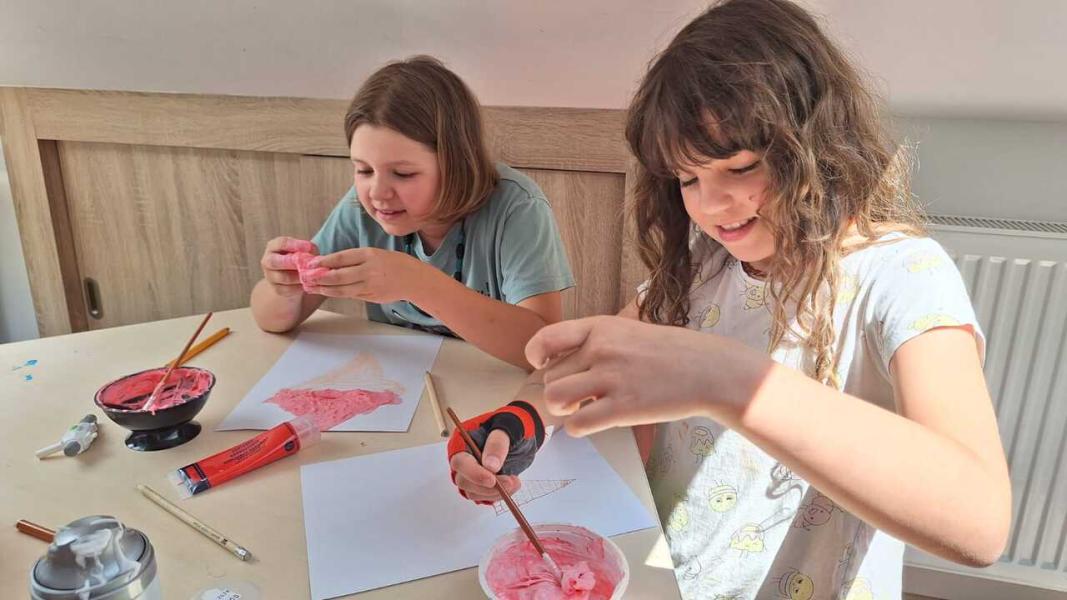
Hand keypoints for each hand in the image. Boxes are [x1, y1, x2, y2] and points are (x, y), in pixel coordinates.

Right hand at [260, 237, 317, 296]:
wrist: (291, 274)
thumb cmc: (299, 257)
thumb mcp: (302, 250)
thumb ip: (308, 249)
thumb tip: (313, 253)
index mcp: (273, 246)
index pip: (281, 243)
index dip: (295, 245)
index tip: (309, 247)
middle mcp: (268, 261)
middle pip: (275, 262)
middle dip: (291, 262)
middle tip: (306, 263)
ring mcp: (270, 276)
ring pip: (284, 278)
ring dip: (299, 276)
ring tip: (312, 275)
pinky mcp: (277, 289)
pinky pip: (288, 289)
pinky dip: (300, 287)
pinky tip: (310, 284)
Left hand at [304, 248, 431, 303]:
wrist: (414, 279)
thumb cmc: (394, 263)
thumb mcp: (376, 254)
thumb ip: (356, 260)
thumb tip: (331, 264)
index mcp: (369, 255)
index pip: (342, 258)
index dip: (324, 261)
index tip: (311, 263)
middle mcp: (369, 270)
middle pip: (339, 276)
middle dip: (320, 278)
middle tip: (306, 278)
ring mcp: (371, 285)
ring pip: (342, 289)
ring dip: (325, 289)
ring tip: (312, 288)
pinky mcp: (372, 296)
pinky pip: (351, 295)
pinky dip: (337, 294)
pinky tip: (328, 292)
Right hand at [449, 430, 520, 502]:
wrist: (522, 435)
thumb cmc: (513, 426)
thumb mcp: (509, 427)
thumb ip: (497, 444)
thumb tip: (490, 465)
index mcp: (463, 441)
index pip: (460, 462)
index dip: (474, 473)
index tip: (491, 479)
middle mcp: (464, 459)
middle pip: (464, 481)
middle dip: (488, 486)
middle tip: (510, 481)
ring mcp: (471, 473)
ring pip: (474, 493)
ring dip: (495, 493)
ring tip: (515, 481)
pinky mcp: (481, 484)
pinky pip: (484, 497)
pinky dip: (498, 496)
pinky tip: (511, 486)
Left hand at [526, 316, 768, 435]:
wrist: (709, 369)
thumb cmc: (669, 352)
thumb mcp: (628, 330)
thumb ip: (596, 342)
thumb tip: (561, 362)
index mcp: (600, 327)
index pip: (546, 340)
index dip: (536, 357)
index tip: (543, 366)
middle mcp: (601, 350)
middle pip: (550, 377)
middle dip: (560, 389)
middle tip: (580, 395)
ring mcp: (612, 379)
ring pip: (555, 399)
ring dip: (562, 409)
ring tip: (580, 408)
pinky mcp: (623, 409)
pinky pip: (577, 425)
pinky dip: (578, 428)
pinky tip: (594, 422)